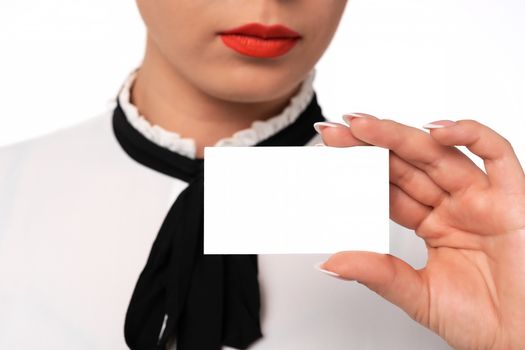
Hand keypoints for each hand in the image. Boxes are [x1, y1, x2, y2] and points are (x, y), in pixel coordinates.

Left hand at [315, 115, 524, 349]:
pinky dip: (471, 136)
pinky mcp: (513, 199)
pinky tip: (436, 130)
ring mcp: (482, 199)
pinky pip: (497, 155)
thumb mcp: (417, 294)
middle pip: (408, 164)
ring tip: (363, 126)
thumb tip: (331, 262)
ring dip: (401, 136)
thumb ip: (378, 273)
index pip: (390, 188)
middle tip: (336, 131)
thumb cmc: (484, 321)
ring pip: (439, 154)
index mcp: (433, 224)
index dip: (361, 171)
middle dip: (371, 145)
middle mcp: (455, 206)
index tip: (330, 159)